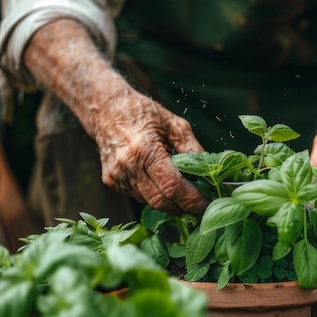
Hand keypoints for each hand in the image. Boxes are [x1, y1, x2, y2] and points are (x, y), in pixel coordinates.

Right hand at [22, 19, 208, 215]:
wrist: (106, 109)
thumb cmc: (143, 112)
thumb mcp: (175, 124)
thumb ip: (193, 150)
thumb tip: (210, 172)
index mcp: (144, 150)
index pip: (173, 186)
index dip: (192, 199)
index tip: (208, 203)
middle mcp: (127, 166)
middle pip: (161, 201)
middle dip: (183, 207)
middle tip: (200, 205)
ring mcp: (116, 176)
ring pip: (150, 202)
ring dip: (169, 202)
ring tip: (184, 192)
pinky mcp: (111, 181)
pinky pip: (139, 197)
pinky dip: (154, 194)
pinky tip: (161, 182)